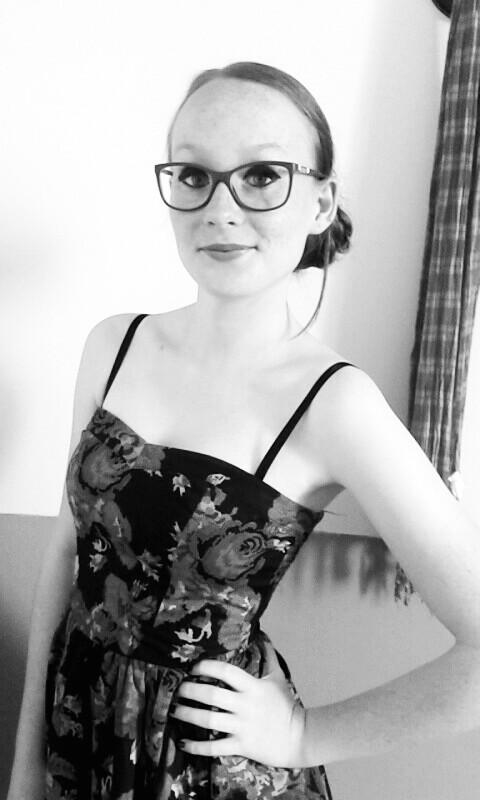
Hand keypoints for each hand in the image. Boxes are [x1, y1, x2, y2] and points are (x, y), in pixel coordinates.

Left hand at [170, 640, 306, 767]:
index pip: (226, 672)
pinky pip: (214, 747)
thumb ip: (268, 656)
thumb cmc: (286, 706)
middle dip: (190, 691)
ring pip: (209, 721)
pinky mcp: (241, 746)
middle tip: (178, 688)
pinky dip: (197, 746)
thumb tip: (262, 636)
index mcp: (253, 687)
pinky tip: (183, 742)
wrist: (300, 737)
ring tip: (174, 710)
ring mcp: (242, 727)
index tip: (193, 667)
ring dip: (188, 714)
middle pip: (212, 696)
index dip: (207, 667)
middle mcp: (245, 706)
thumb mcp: (278, 677)